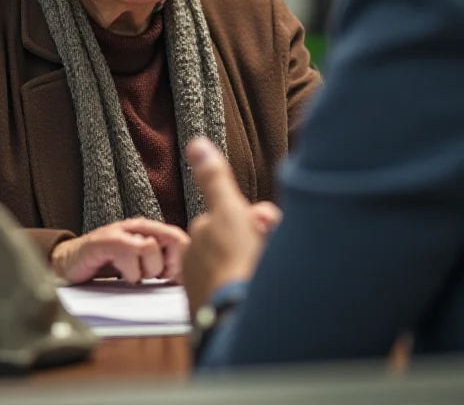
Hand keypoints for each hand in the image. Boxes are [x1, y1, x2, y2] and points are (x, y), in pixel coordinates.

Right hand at [51, 218, 189, 284]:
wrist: (69, 263)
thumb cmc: (107, 264)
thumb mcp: (139, 265)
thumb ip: (161, 266)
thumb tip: (186, 279)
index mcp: (150, 231)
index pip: (181, 238)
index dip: (184, 260)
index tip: (173, 278)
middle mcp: (139, 227)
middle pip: (173, 240)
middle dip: (167, 266)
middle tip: (153, 277)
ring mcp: (122, 231)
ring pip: (151, 247)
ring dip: (146, 270)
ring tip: (133, 274)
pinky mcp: (106, 240)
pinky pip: (129, 253)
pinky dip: (129, 271)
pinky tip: (121, 274)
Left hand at [183, 137, 280, 317]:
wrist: (240, 320)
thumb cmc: (235, 265)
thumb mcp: (228, 211)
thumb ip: (214, 179)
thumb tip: (196, 144)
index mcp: (200, 240)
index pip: (235, 220)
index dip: (257, 222)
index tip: (265, 229)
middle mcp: (199, 268)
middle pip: (240, 245)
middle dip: (259, 243)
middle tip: (269, 253)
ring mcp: (211, 294)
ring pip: (245, 269)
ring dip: (261, 267)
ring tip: (266, 277)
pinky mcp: (223, 320)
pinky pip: (246, 297)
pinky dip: (257, 294)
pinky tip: (262, 295)